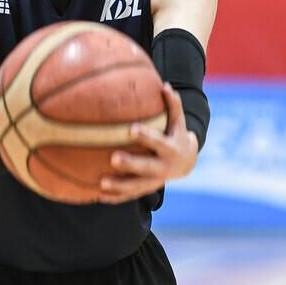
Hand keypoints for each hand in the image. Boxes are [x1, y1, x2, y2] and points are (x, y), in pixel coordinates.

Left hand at [98, 83, 198, 203]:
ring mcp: (155, 181)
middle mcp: (163, 167)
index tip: (131, 129)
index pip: (158, 142)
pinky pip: (130, 195)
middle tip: (113, 158)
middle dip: (130, 164)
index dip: (146, 136)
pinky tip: (99, 196)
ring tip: (101, 184)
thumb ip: (172, 105)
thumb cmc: (176, 133)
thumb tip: (165, 86)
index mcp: (171, 149)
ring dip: (119, 186)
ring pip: (136, 186)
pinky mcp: (146, 189)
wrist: (186, 162)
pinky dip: (116, 198)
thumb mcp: (178, 121)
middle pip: (146, 167)